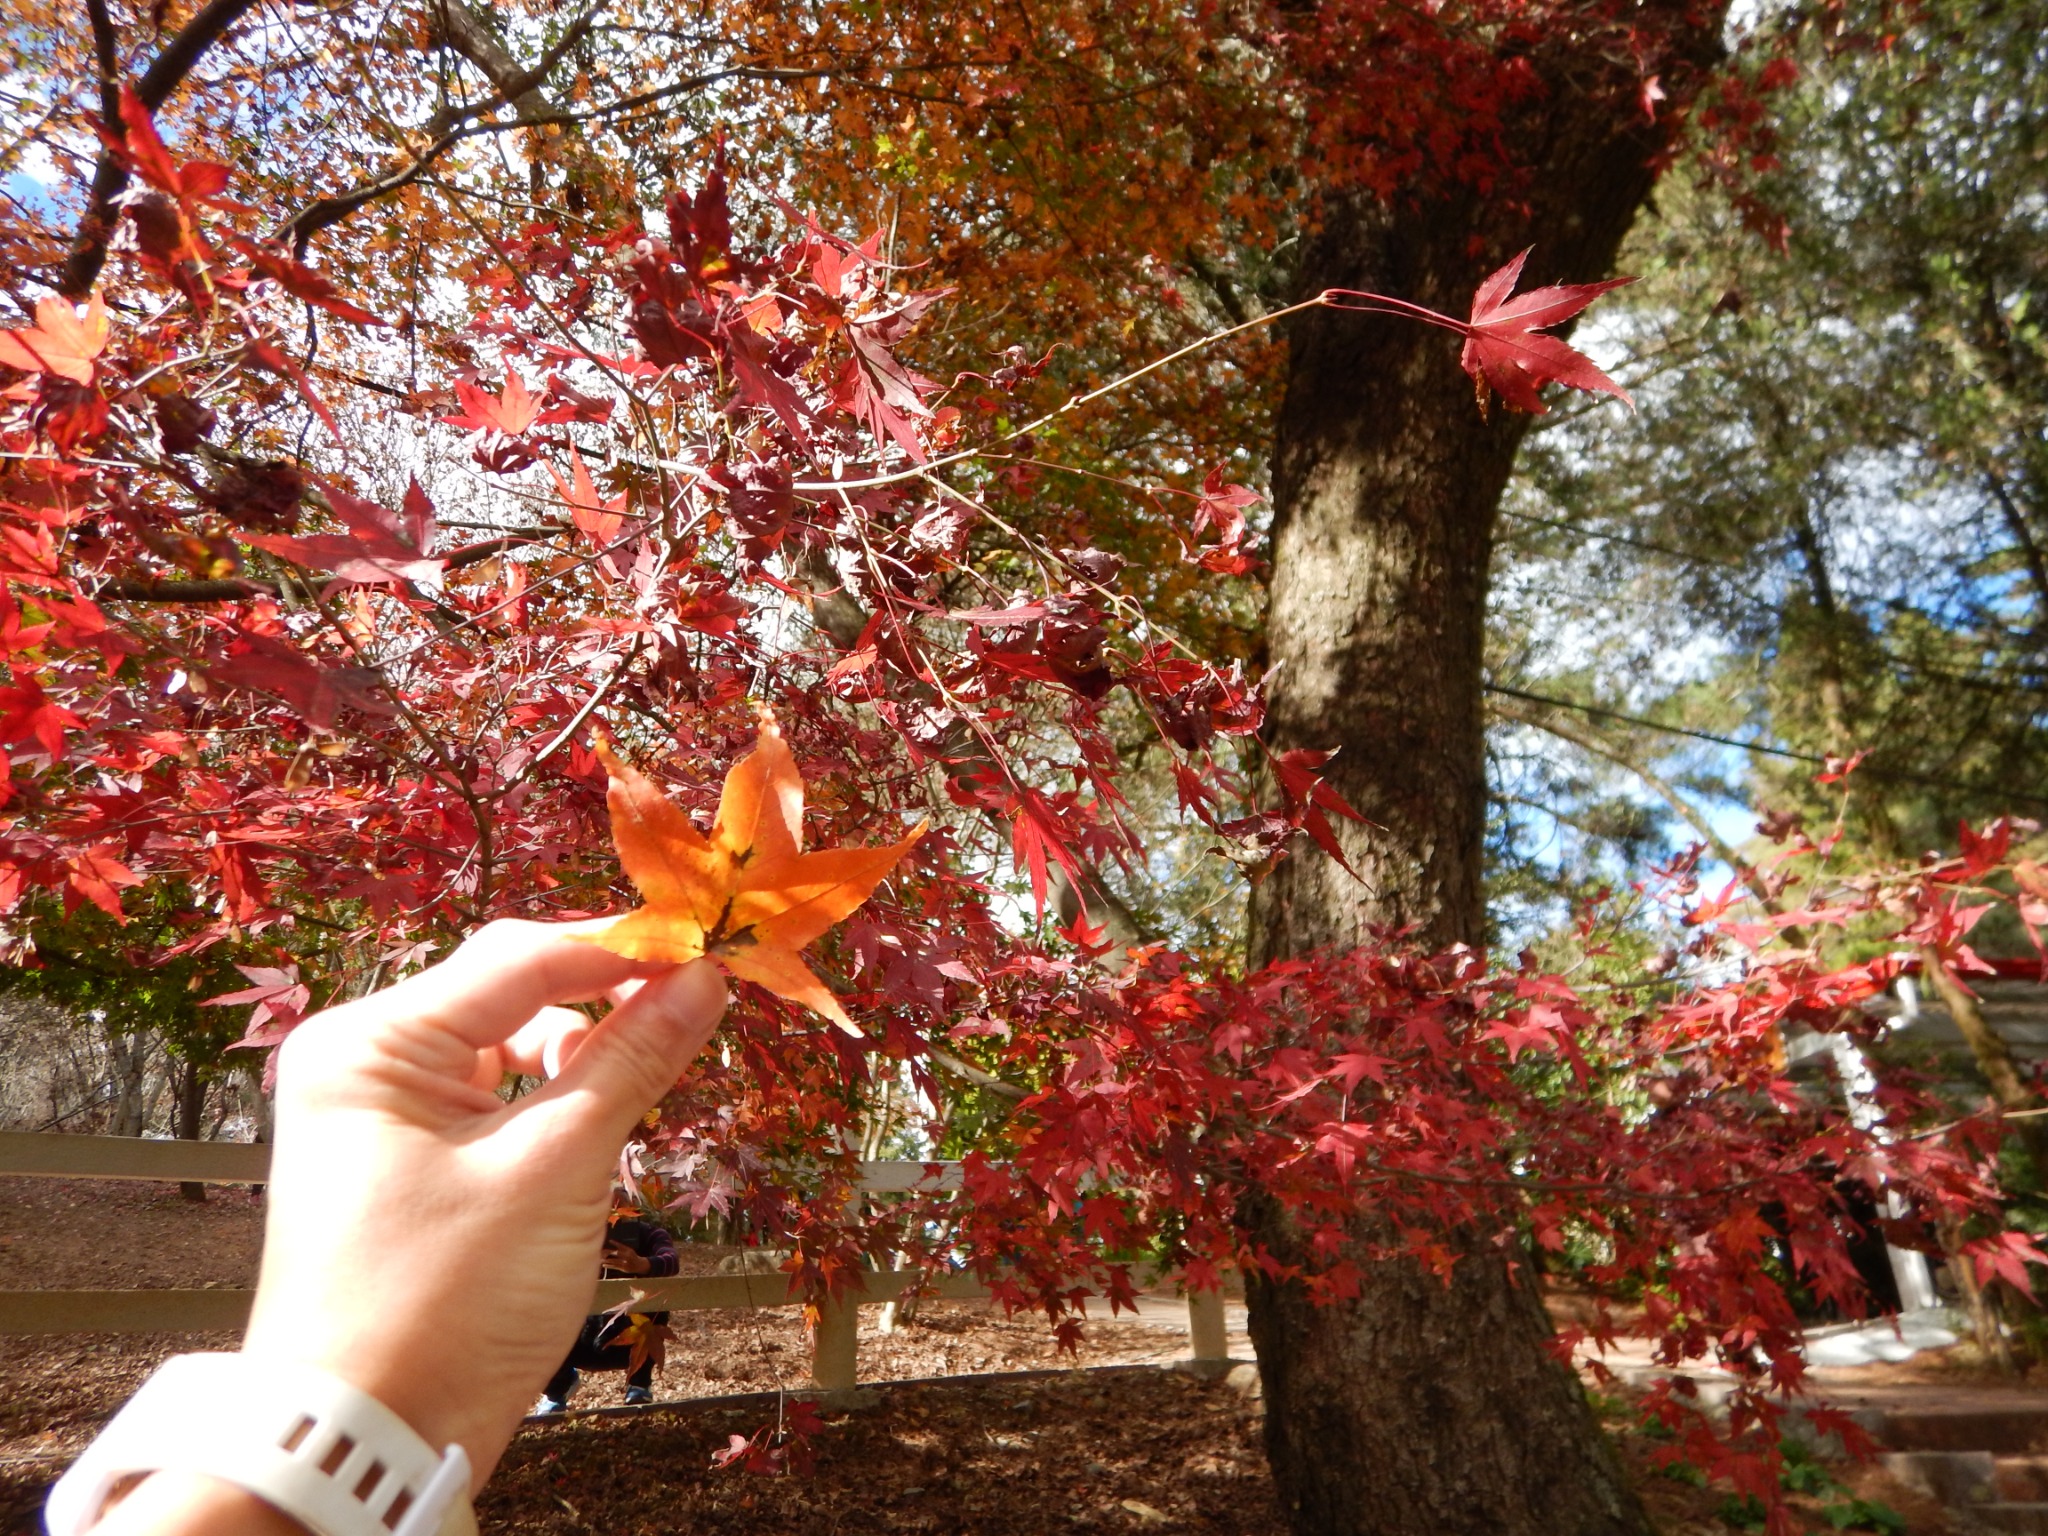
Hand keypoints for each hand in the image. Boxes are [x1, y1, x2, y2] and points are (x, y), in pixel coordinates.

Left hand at [238, 920, 726, 1485]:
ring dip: (583, 1057)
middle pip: (510, 992)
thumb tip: (706, 976)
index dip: (622, 950)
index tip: (712, 947)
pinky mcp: (405, 1162)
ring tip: (648, 1085)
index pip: (519, 958)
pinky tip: (601, 1127)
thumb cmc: (442, 1306)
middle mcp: (364, 1061)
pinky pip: (494, 1100)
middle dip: (604, 1000)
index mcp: (370, 1043)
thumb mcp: (554, 1170)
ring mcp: (380, 1114)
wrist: (363, 1445)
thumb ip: (631, 1061)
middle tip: (700, 1005)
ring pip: (508, 1046)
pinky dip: (553, 1103)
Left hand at [600, 1243, 650, 1275]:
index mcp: (628, 1250)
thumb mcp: (629, 1250)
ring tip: (600, 1260)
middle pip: (617, 1253)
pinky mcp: (623, 1268)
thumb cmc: (632, 1256)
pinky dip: (609, 1266)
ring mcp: (625, 1262)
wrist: (639, 1265)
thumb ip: (621, 1247)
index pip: (621, 1246)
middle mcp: (627, 1256)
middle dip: (609, 1252)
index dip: (615, 1243)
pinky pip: (615, 1267)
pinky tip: (604, 1265)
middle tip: (601, 1252)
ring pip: (614, 1261)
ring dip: (607, 1261)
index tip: (609, 1241)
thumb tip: (610, 1241)